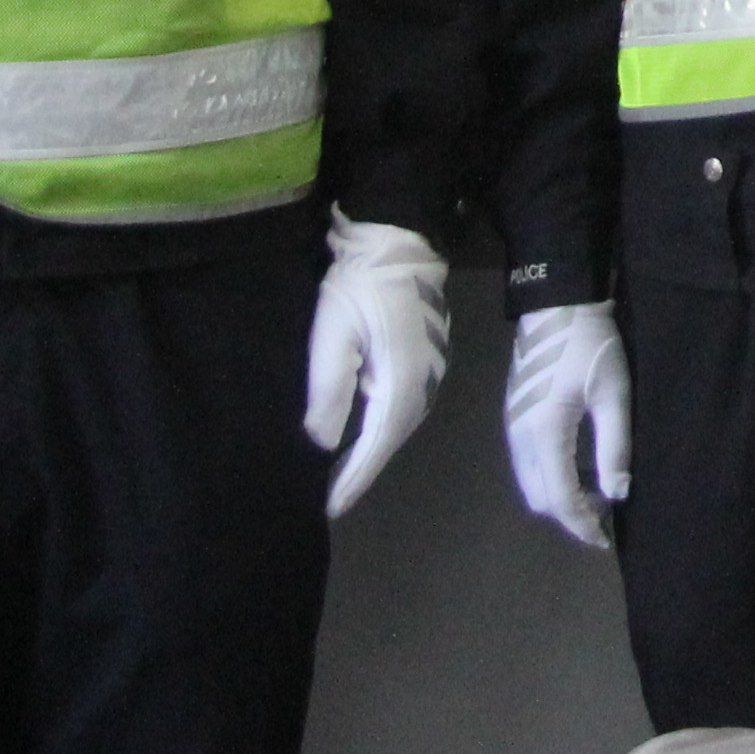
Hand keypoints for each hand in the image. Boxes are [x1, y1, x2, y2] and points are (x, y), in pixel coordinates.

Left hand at [300, 214, 451, 519]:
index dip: (352, 480)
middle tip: (329, 498)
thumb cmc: (359, 287)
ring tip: (340, 473)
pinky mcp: (429, 360)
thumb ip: (329, 392)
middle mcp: (424, 385)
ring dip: (371, 450)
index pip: (374, 446)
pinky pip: (403, 407)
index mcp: (401, 383)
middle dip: (360, 471)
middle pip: (390, 441)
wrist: (399, 243)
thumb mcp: (333, 336)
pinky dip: (381, 428)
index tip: (329, 509)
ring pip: (398, 425)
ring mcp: (432, 372)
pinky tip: (362, 432)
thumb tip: (322, 443)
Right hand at [507, 301, 635, 547]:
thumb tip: (618, 494)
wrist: (556, 305)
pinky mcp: (513, 417)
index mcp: (545, 434)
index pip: (560, 499)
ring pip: (531, 483)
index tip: (604, 539)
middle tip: (605, 510)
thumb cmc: (591, 346)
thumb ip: (614, 447)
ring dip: (559, 496)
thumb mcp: (613, 394)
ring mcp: (512, 427)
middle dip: (570, 514)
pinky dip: (550, 476)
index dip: (582, 525)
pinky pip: (527, 464)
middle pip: (540, 498)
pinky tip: (577, 466)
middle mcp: (520, 438)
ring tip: (595, 491)